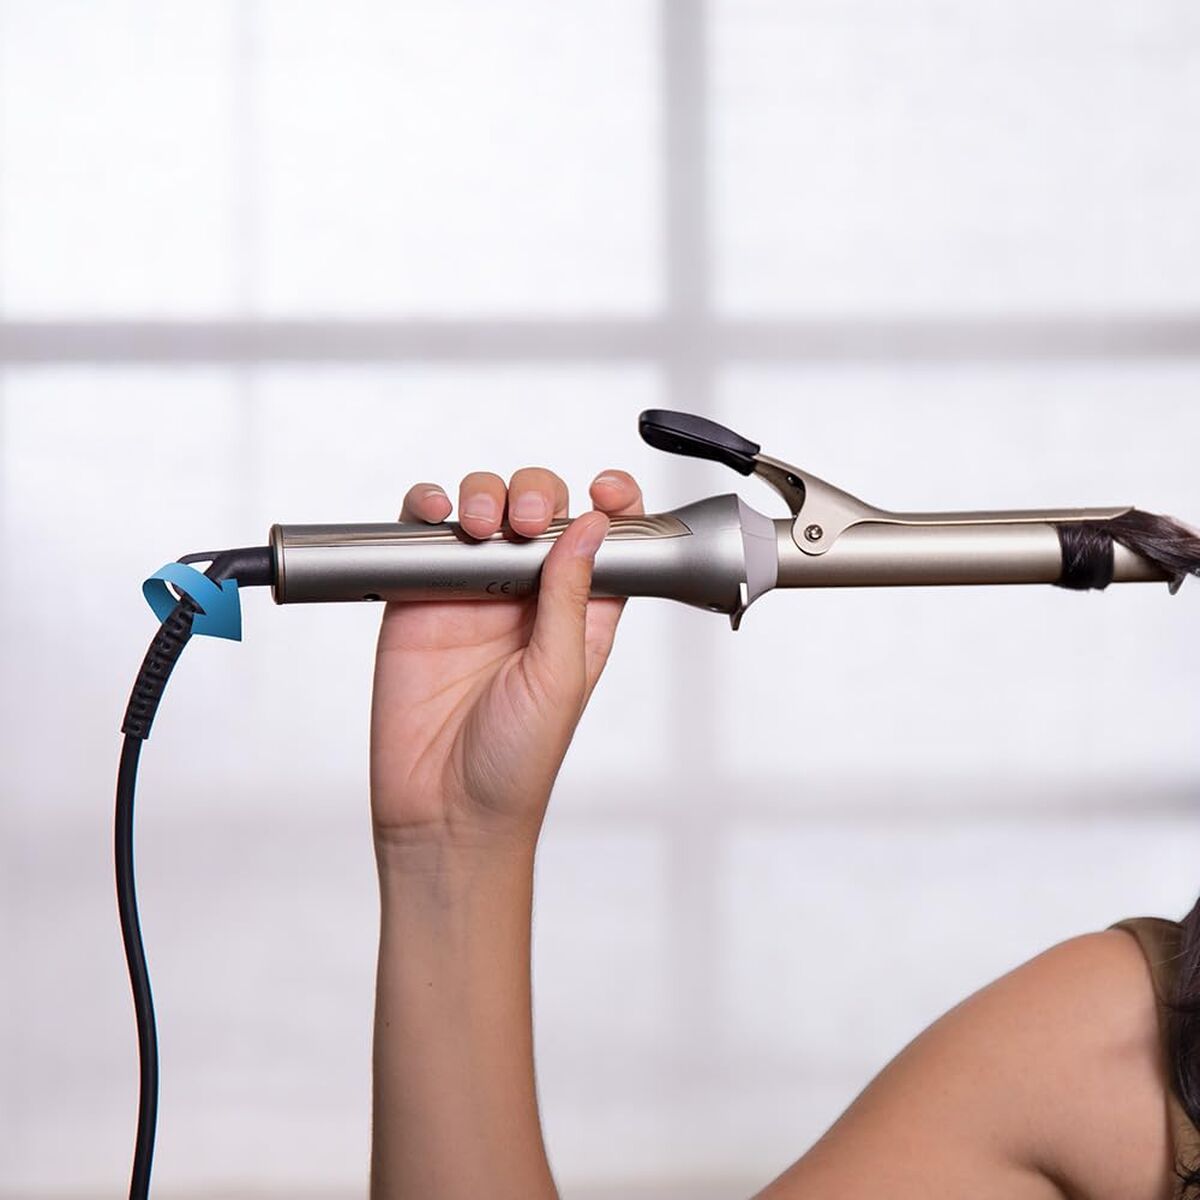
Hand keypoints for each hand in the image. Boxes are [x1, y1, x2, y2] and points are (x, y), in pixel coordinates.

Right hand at [370, 466, 644, 850]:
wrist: (442, 811)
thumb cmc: (516, 764)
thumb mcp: (560, 677)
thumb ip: (572, 598)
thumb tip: (592, 527)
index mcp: (580, 615)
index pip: (604, 541)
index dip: (611, 506)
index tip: (606, 491)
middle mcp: (528, 598)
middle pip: (540, 511)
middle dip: (536, 497)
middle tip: (524, 524)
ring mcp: (471, 594)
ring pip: (482, 510)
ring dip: (484, 496)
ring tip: (480, 524)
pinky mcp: (419, 598)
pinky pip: (422, 536)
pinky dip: (426, 509)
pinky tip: (437, 515)